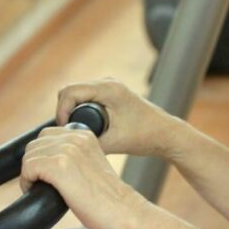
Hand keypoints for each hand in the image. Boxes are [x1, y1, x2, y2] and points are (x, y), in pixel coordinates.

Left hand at [20, 126, 146, 228]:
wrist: (121, 211)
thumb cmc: (107, 197)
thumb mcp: (91, 164)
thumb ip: (74, 156)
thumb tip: (48, 162)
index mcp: (84, 135)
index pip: (47, 135)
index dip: (42, 155)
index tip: (46, 173)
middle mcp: (75, 138)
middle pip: (35, 144)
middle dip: (34, 163)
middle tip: (41, 182)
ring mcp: (67, 150)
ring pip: (29, 155)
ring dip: (29, 173)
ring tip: (40, 188)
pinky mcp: (59, 166)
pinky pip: (28, 167)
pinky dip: (27, 182)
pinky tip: (37, 192)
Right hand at [56, 79, 183, 158]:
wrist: (166, 134)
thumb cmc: (145, 137)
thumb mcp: (113, 143)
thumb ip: (88, 142)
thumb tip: (66, 145)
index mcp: (109, 89)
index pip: (69, 92)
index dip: (61, 111)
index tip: (63, 130)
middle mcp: (108, 83)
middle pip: (70, 90)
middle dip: (65, 110)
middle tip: (68, 132)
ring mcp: (111, 86)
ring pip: (78, 92)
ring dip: (72, 109)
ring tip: (75, 130)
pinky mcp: (112, 93)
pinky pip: (87, 96)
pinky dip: (81, 108)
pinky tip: (85, 124)